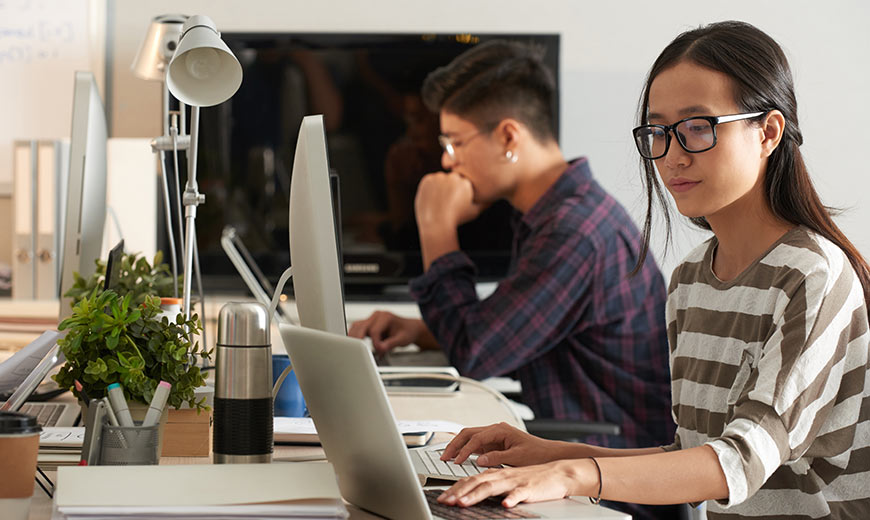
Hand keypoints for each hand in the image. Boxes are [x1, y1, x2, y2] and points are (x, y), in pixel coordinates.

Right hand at [347, 311, 426, 353]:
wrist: (410, 329)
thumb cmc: (407, 332)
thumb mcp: (402, 339)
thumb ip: (391, 344)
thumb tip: (380, 349)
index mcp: (386, 317)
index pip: (374, 330)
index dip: (375, 342)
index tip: (379, 351)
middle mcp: (377, 316)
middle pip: (362, 327)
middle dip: (360, 340)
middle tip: (361, 352)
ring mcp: (371, 319)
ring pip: (356, 327)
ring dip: (355, 338)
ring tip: (356, 350)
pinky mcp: (368, 324)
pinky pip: (357, 328)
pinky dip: (355, 336)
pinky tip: (355, 345)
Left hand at [414, 172, 483, 230]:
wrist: (436, 224)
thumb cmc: (457, 219)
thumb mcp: (474, 212)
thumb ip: (485, 202)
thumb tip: (493, 197)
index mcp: (466, 183)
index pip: (463, 183)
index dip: (459, 194)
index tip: (456, 203)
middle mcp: (453, 177)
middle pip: (452, 179)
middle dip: (450, 188)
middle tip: (446, 202)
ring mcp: (439, 177)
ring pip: (441, 179)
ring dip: (440, 187)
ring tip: (439, 202)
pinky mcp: (427, 179)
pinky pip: (430, 181)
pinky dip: (430, 188)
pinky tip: (432, 199)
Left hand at [437, 459, 592, 508]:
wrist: (558, 474)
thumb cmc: (532, 478)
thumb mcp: (507, 480)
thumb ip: (490, 484)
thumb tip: (470, 492)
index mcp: (496, 473)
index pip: (471, 480)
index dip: (455, 488)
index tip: (442, 498)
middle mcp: (502, 476)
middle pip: (476, 482)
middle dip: (458, 492)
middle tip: (444, 501)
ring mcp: (515, 481)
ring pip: (493, 487)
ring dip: (476, 495)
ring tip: (463, 503)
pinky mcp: (529, 488)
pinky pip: (519, 494)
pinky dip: (512, 499)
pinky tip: (505, 505)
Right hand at [441, 422, 558, 466]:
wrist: (549, 454)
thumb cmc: (537, 453)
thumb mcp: (517, 457)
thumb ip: (496, 457)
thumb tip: (479, 460)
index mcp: (500, 429)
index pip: (476, 438)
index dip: (464, 450)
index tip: (457, 461)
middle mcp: (496, 430)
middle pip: (468, 433)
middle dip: (455, 444)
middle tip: (444, 456)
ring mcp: (494, 436)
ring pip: (470, 437)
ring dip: (458, 446)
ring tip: (448, 456)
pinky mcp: (495, 444)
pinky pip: (476, 445)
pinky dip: (466, 450)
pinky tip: (460, 458)